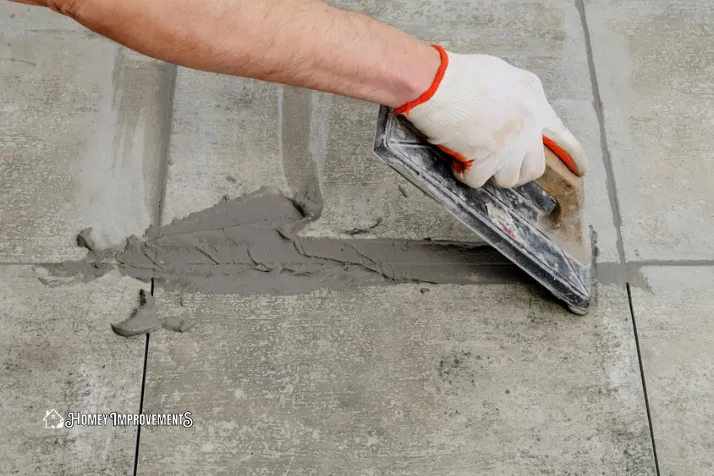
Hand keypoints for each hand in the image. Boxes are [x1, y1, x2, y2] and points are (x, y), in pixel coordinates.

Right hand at [396, 46, 587, 187]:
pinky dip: (464, 174)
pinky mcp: (487, 159)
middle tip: (498, 165)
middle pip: (534, 167)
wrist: (437, 83)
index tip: (579, 171)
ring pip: (508, 179)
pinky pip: (477, 180)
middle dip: (517, 170)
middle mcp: (528, 125)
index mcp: (534, 102)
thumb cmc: (460, 75)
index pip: (560, 135)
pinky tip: (456, 160)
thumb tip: (509, 113)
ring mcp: (509, 145)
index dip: (573, 156)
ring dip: (490, 174)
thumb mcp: (501, 74)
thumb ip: (514, 97)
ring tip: (474, 159)